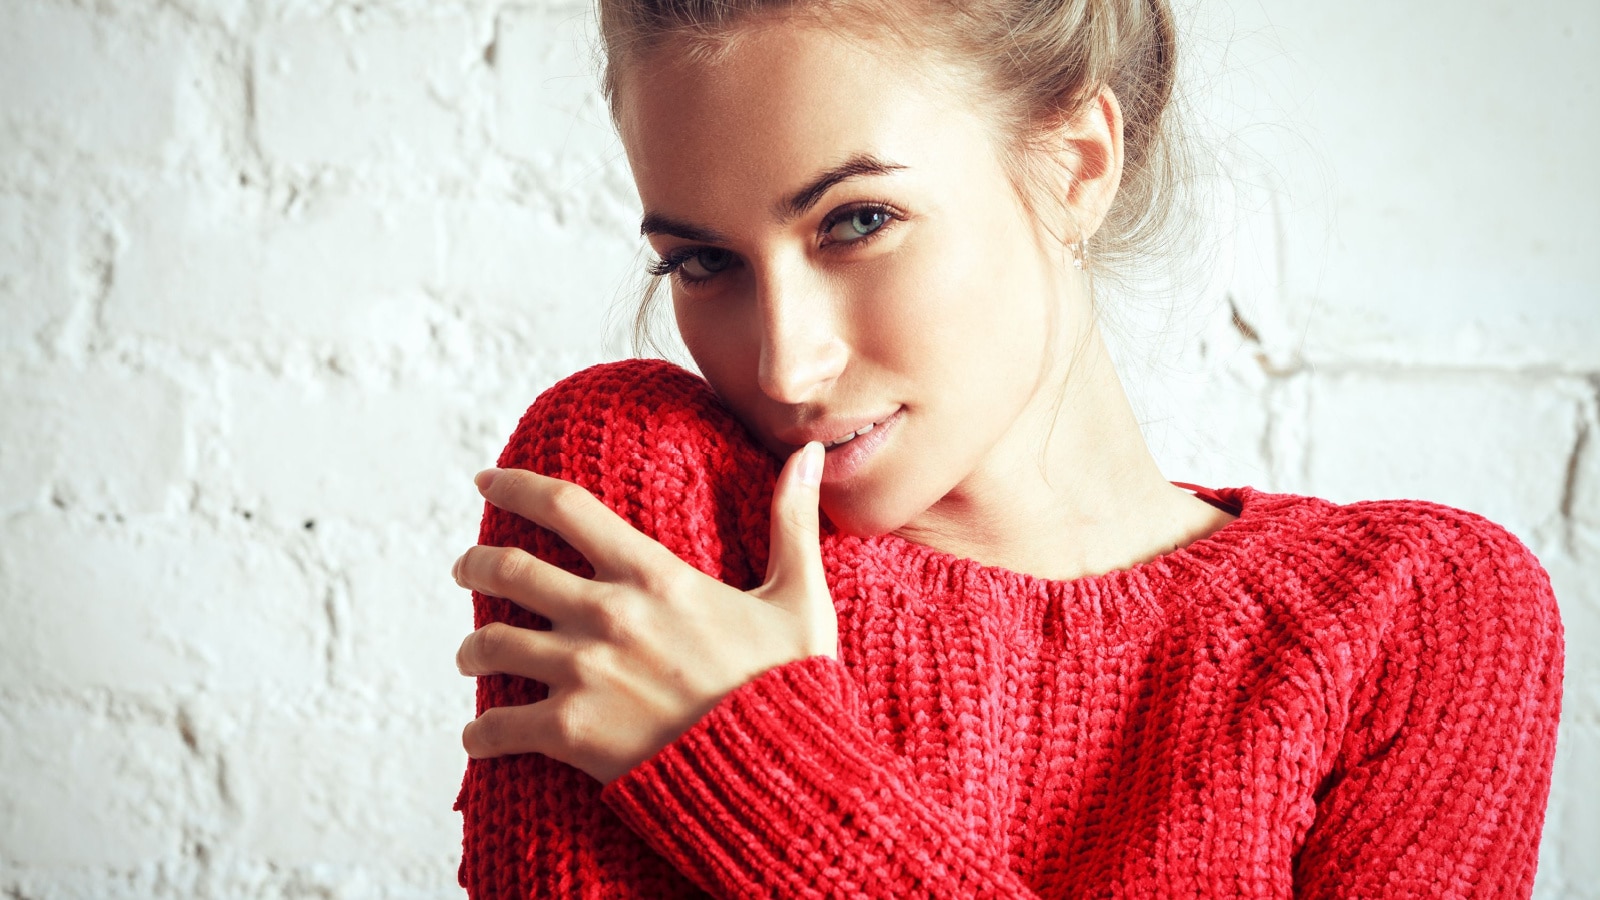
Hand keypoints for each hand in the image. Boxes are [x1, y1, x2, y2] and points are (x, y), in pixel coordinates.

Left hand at [453, 441, 836, 784]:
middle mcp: (608, 616)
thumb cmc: (791, 686)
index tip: (488, 481)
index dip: (516, 486)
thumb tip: (809, 453)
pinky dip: (481, 733)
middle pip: (509, 570)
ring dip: (473, 649)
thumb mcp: (800, 597)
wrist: (779, 775)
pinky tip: (480, 736)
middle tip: (467, 567)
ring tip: (473, 654)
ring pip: (491, 645)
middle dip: (475, 564)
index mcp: (655, 576)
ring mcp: (584, 674)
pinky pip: (496, 726)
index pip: (565, 508)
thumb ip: (793, 521)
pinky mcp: (572, 733)